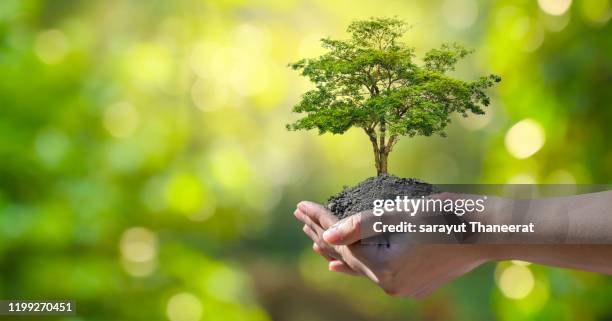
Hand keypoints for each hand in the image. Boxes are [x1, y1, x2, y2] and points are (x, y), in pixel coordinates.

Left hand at [294, 201, 493, 297]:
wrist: (487, 232)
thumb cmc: (445, 216)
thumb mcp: (399, 213)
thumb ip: (359, 225)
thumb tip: (327, 237)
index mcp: (384, 267)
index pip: (341, 240)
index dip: (320, 219)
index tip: (301, 205)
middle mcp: (389, 284)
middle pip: (346, 255)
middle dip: (322, 233)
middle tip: (300, 217)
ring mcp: (401, 287)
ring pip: (358, 266)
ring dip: (337, 250)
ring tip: (312, 241)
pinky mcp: (412, 284)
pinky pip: (373, 273)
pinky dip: (355, 263)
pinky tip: (338, 265)